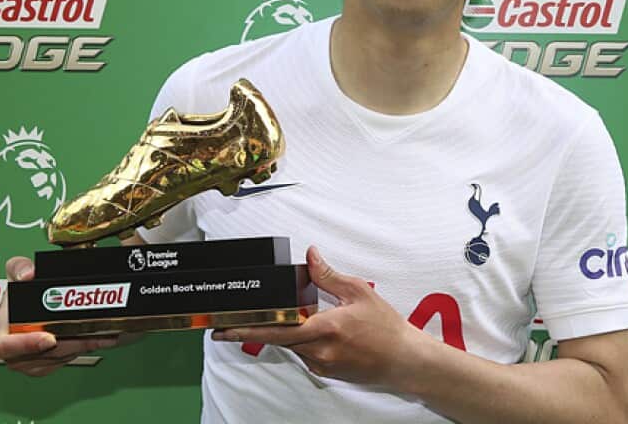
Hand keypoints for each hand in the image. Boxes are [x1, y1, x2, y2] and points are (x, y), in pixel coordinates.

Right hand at [0, 255, 118, 376]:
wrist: (24, 302)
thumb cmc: (18, 291)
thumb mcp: (15, 271)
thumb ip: (19, 267)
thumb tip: (28, 274)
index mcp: (2, 327)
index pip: (6, 346)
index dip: (27, 345)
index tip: (49, 339)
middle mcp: (12, 346)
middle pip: (37, 356)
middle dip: (66, 345)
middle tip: (87, 334)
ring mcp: (26, 357)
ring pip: (53, 360)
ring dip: (78, 348)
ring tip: (99, 335)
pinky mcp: (42, 362)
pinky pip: (61, 362)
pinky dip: (81, 351)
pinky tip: (96, 340)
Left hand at [211, 246, 428, 388]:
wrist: (404, 360)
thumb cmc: (386, 327)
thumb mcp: (358, 292)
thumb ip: (329, 275)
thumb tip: (310, 255)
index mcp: (324, 329)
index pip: (276, 330)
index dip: (246, 329)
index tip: (223, 329)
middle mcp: (318, 352)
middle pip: (278, 338)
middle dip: (260, 327)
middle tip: (233, 322)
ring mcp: (321, 365)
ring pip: (291, 345)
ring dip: (287, 330)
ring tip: (302, 315)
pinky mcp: (325, 372)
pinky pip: (304, 353)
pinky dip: (303, 339)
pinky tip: (318, 329)